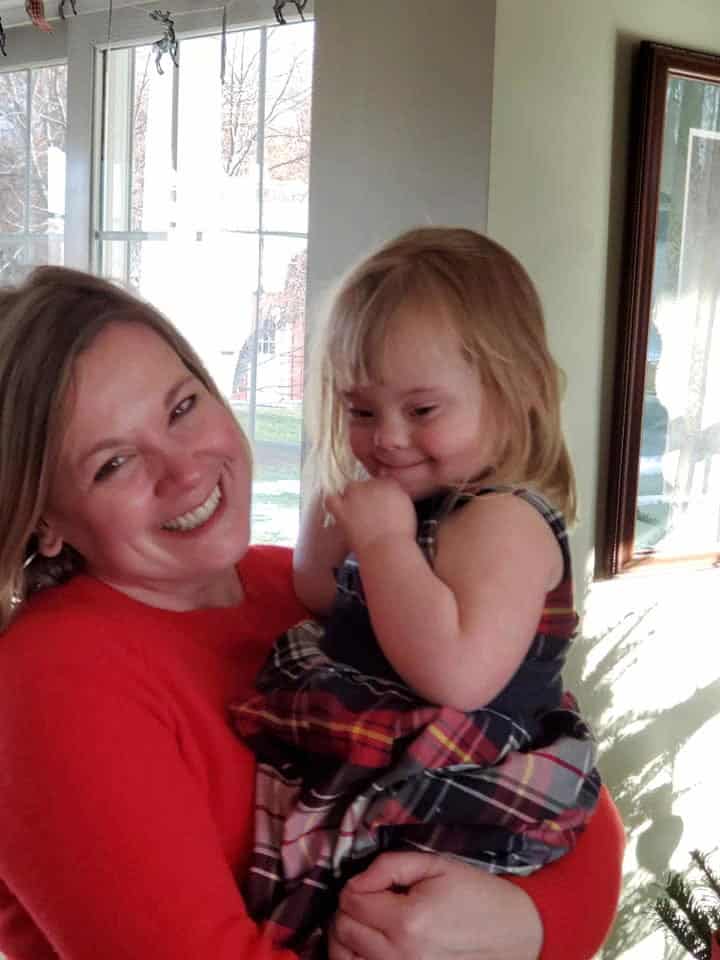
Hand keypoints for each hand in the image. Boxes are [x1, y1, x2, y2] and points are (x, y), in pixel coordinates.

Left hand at [325, 479, 415, 554]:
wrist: (388, 548)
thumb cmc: (400, 535)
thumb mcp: (407, 509)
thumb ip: (397, 498)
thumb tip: (389, 499)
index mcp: (390, 484)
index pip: (382, 481)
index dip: (380, 493)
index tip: (380, 503)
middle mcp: (372, 485)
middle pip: (365, 484)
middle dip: (367, 496)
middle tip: (370, 513)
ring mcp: (355, 495)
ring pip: (349, 489)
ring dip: (352, 498)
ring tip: (356, 514)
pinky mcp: (342, 508)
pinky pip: (331, 499)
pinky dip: (333, 503)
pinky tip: (339, 510)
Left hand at [328, 852, 542, 959]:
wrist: (515, 933)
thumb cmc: (477, 895)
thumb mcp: (436, 865)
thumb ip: (390, 865)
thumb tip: (357, 878)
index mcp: (409, 921)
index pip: (351, 901)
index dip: (354, 884)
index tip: (370, 881)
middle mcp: (402, 956)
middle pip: (343, 930)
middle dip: (347, 908)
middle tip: (367, 897)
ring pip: (345, 959)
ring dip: (346, 936)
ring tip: (363, 921)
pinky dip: (358, 958)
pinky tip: (369, 944)